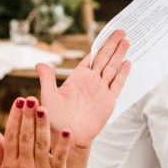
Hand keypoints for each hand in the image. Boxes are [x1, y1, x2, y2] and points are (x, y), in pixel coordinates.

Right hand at [0, 97, 72, 167]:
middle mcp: (24, 166)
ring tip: (43, 108)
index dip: (15, 118)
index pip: (12, 136)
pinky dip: (63, 144)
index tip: (18, 102)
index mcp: (10, 163)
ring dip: (42, 125)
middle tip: (30, 99)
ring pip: (41, 144)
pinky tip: (66, 131)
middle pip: (25, 137)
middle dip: (27, 117)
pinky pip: (60, 157)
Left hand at [36, 30, 130, 149]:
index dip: (99, 45)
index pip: (91, 58)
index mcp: (77, 78)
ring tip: (126, 41)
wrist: (66, 136)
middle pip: (104, 59)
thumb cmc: (54, 118)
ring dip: (119, 54)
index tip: (106, 33)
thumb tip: (40, 63)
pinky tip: (127, 62)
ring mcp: (100, 90)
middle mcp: (91, 82)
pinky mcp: (108, 101)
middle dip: (112, 45)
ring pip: (112, 68)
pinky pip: (117, 84)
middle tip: (121, 31)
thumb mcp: (49, 95)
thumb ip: (47, 78)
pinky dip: (122, 73)